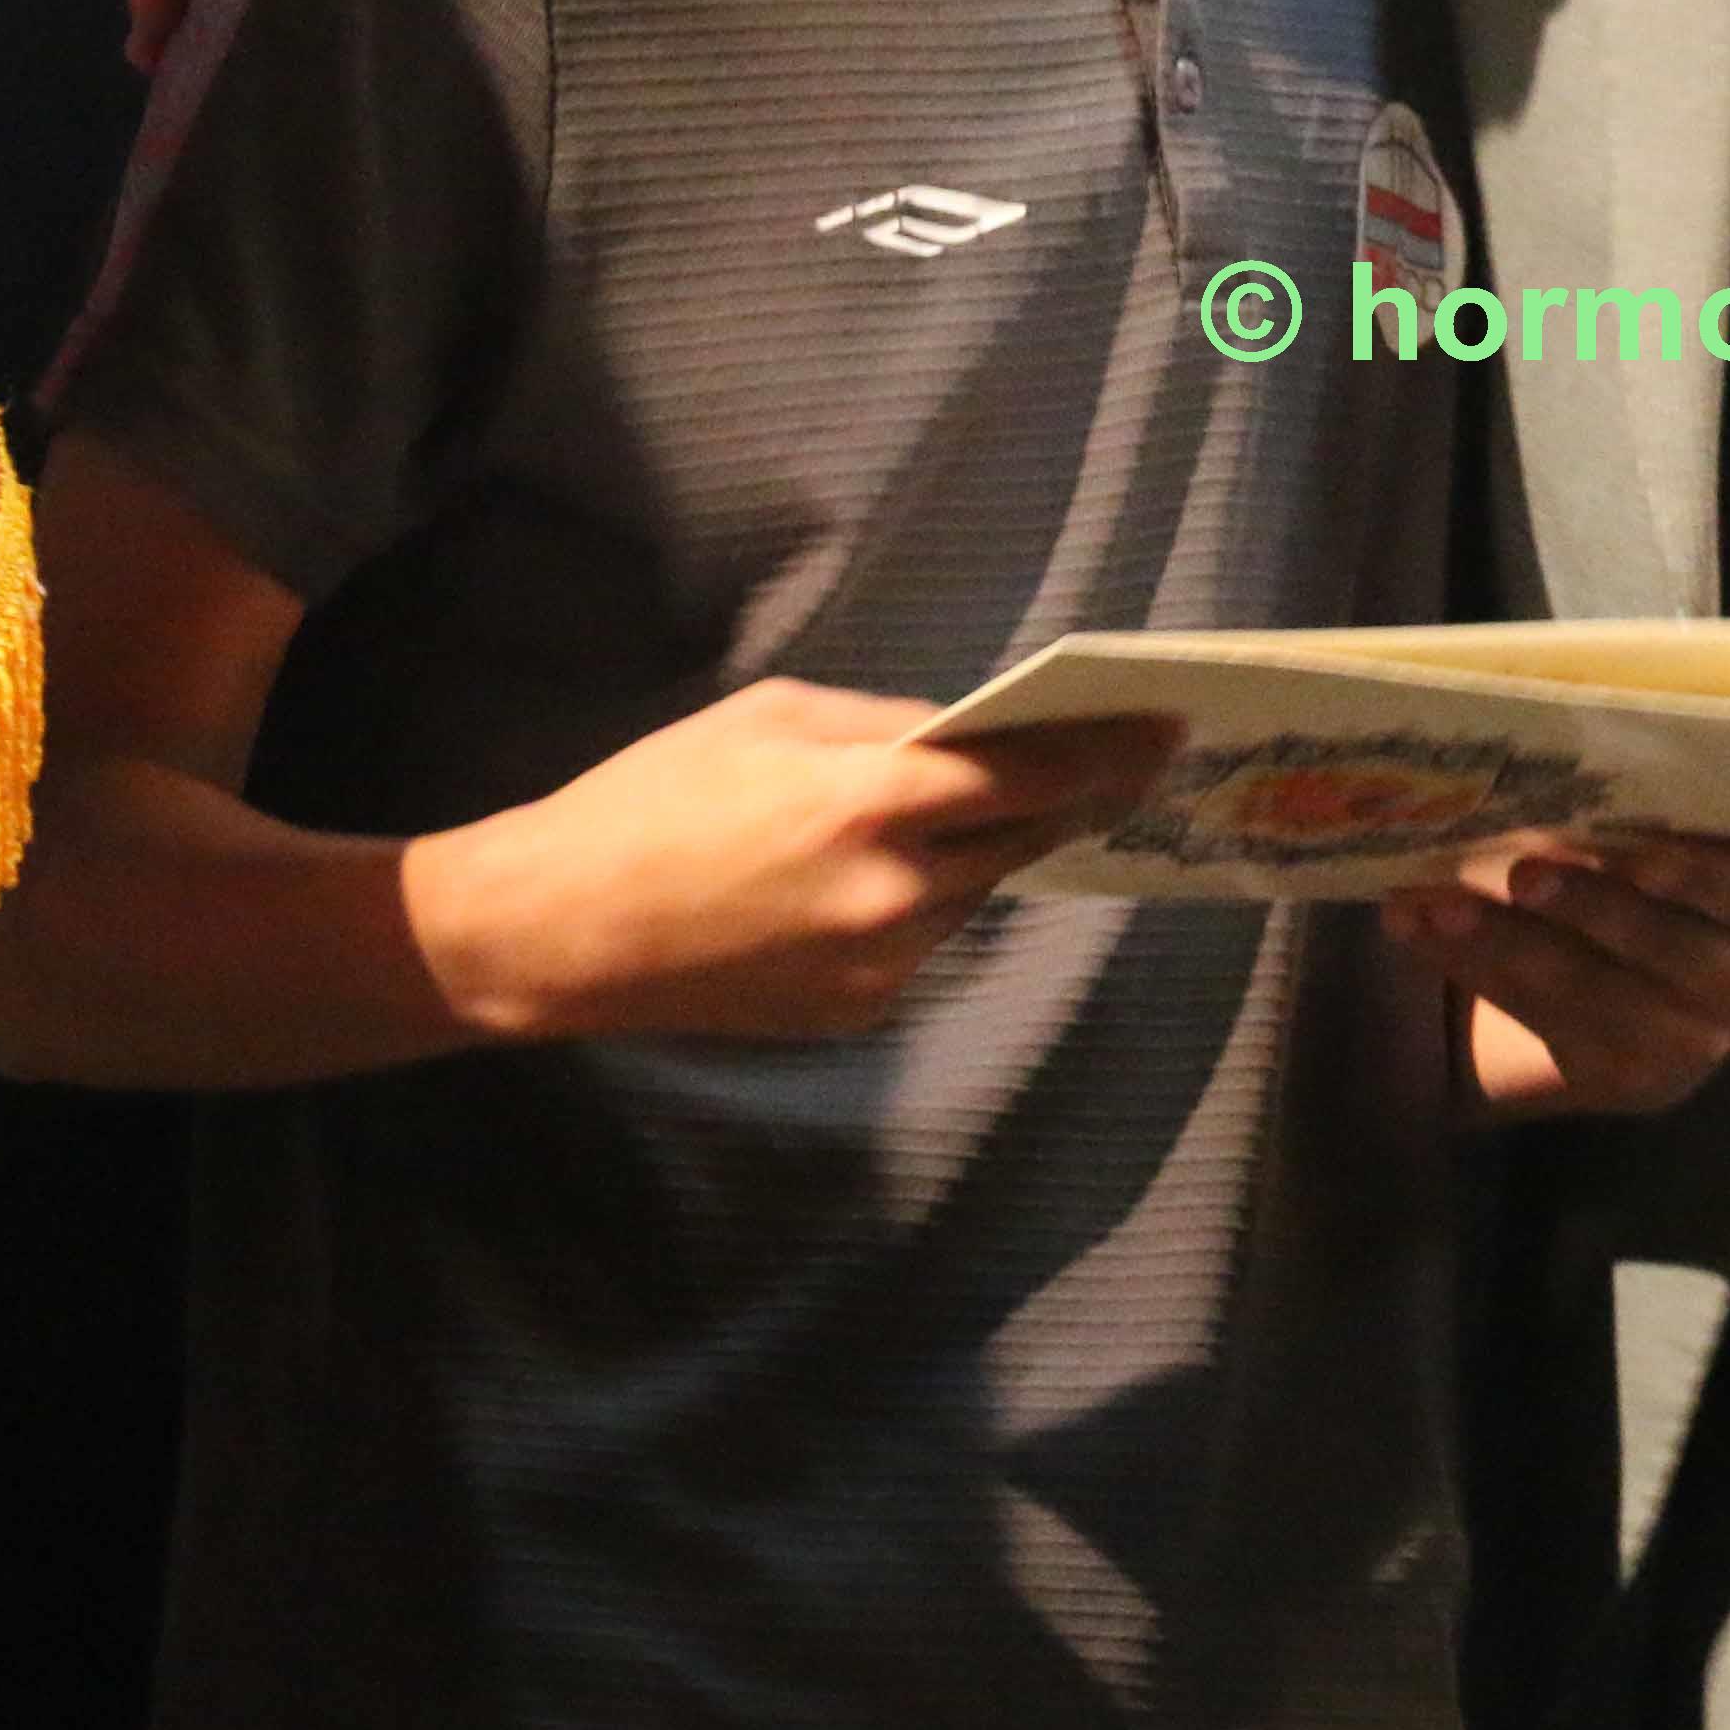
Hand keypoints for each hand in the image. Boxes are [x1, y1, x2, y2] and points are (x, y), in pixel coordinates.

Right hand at [407, 684, 1174, 1043]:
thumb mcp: (770, 719)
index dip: (1106, 751)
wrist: (564, 931)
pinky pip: (925, 940)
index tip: (1164, 729)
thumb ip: (884, 727)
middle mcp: (892, 892)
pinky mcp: (860, 1011)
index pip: (1027, 774)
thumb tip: (968, 732)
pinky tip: (875, 878)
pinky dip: (923, 901)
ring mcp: (880, 963)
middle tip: (1117, 760)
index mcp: (868, 803)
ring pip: (975, 891)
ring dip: (983, 850)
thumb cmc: (654, 798)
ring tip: (967, 810)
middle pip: (1022, 836)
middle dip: (1071, 797)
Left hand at [1384, 826, 1729, 1117]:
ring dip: (1502, 944)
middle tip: (1518, 871)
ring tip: (1433, 904)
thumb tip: (1544, 741)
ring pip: (1592, 991)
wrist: (1648, 982)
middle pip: (1666, 948)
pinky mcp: (1628, 1078)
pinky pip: (1543, 1021)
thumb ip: (1639, 809)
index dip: (1698, 875)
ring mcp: (1693, 1040)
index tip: (1633, 855)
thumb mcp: (1671, 835)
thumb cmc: (1654, 868)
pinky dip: (1473, 970)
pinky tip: (1418, 932)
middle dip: (1587, 908)